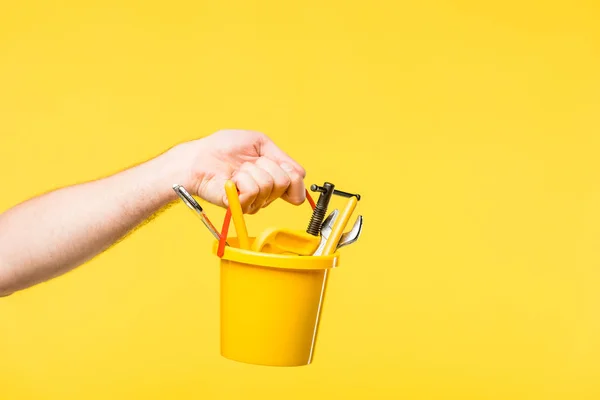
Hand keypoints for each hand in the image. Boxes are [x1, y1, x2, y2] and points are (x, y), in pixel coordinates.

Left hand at [175, 130, 306, 213]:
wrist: (198, 157)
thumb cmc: (223, 148)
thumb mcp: (260, 142)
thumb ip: (284, 158)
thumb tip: (301, 177)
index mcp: (272, 176)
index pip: (296, 181)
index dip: (291, 172)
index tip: (273, 161)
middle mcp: (266, 192)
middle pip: (284, 182)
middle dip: (266, 165)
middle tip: (248, 163)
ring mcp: (253, 200)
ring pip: (268, 186)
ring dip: (250, 171)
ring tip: (237, 171)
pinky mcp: (240, 205)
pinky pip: (253, 191)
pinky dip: (241, 180)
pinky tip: (231, 180)